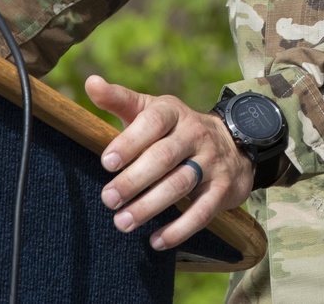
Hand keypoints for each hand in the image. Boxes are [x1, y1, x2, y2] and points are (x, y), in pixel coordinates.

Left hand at [85, 73, 254, 249]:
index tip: (106, 161)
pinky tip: (156, 240)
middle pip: (165, 156)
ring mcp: (211, 160)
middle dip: (135, 179)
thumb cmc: (175, 129)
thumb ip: (120, 100)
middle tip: (108, 199)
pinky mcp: (222, 188)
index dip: (131, 141)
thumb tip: (91, 82)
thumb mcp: (151, 110)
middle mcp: (194, 133)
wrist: (232, 143)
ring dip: (150, 205)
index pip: (153, 122)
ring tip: (122, 222)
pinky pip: (202, 210)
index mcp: (173, 112)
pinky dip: (179, 228)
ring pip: (181, 183)